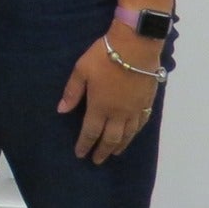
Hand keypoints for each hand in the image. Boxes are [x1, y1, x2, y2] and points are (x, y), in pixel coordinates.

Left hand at [58, 36, 158, 163]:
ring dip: (119, 146)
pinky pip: (141, 125)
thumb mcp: (81, 70)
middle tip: (97, 161)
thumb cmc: (104, 56)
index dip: (84, 144)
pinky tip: (132, 136)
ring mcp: (135, 110)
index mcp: (99, 107)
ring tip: (113, 154)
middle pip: (110, 138)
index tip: (80, 154)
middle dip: (102, 151)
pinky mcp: (147, 103)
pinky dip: (135, 134)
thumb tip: (61, 111)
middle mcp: (118, 113)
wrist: (136, 46)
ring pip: (127, 135)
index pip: (90, 132)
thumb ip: (72, 92)